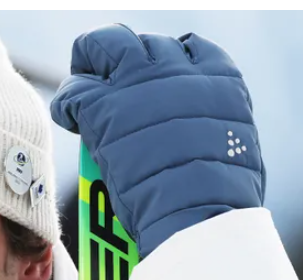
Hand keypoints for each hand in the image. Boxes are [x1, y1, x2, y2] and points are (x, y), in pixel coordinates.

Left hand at [51, 24, 264, 256]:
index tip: (148, 81)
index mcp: (218, 78)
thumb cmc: (221, 200)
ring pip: (100, 47)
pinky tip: (67, 116)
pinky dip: (65, 102)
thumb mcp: (237, 147)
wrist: (198, 214)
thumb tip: (199, 130)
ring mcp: (137, 84)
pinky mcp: (103, 107)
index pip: (185, 48)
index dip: (162, 63)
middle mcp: (178, 70)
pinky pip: (73, 91)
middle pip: (136, 42)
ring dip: (88, 67)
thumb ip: (215, 123)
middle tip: (104, 77)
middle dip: (117, 55)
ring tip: (80, 92)